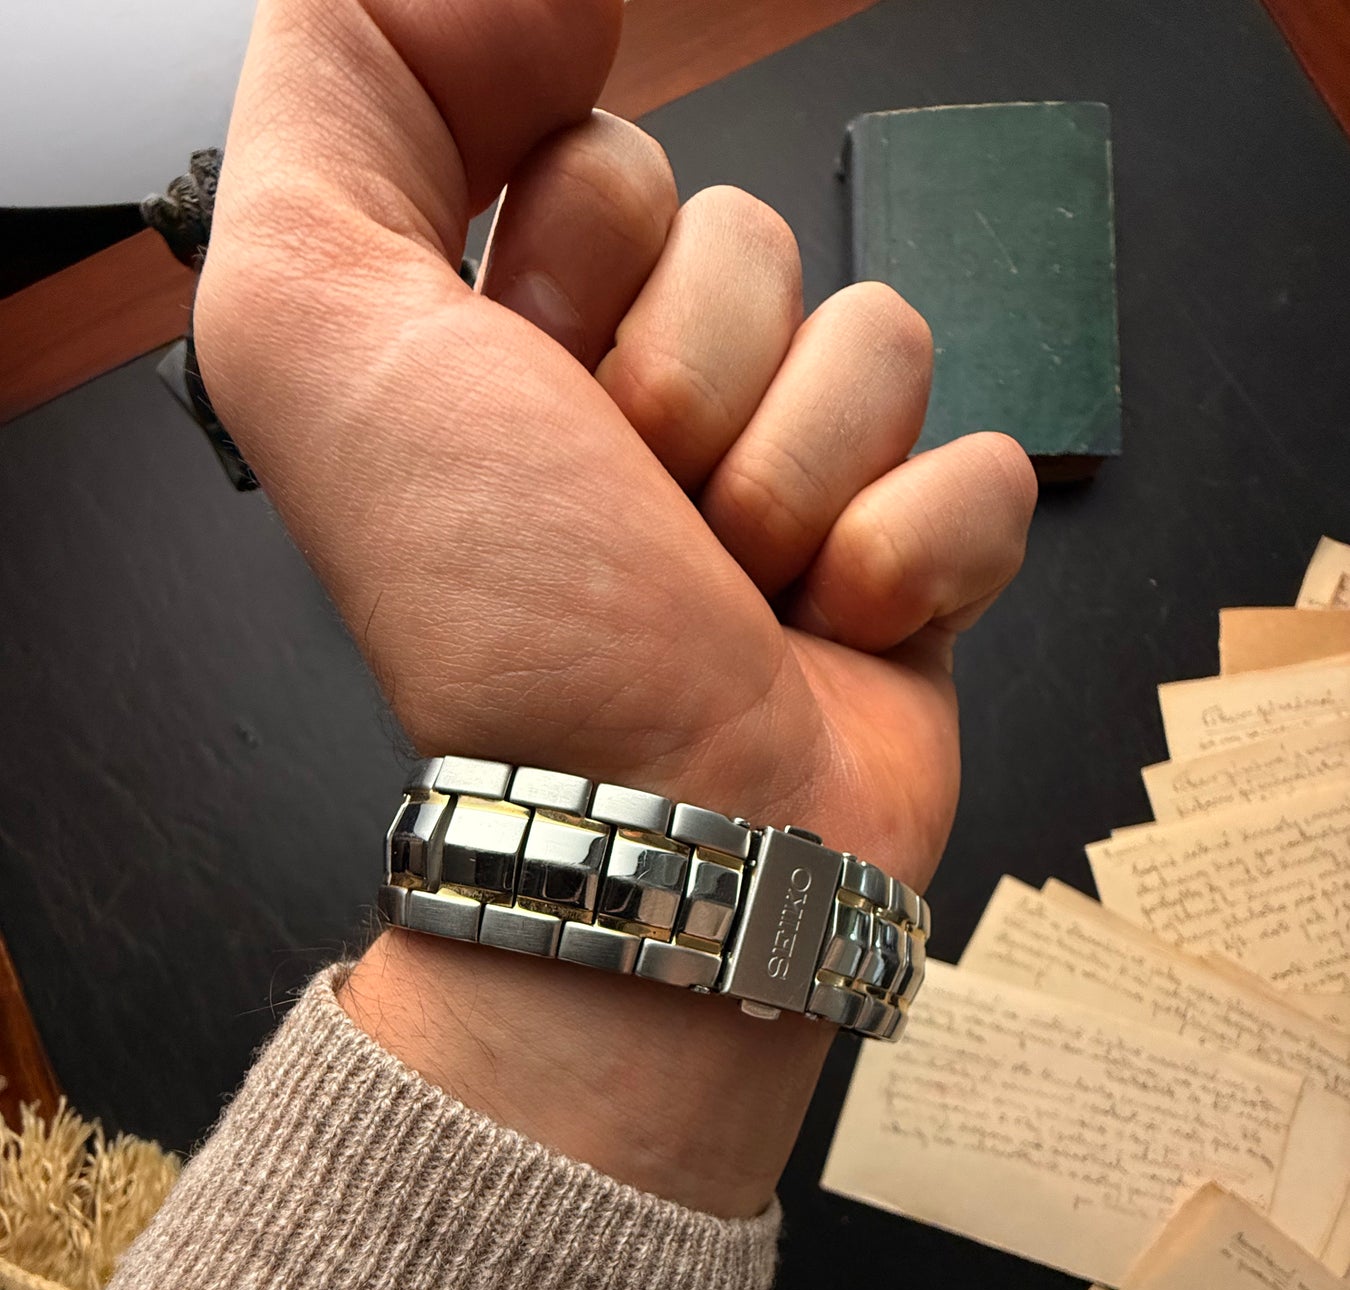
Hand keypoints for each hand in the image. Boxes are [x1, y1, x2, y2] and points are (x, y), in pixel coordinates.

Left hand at [195, 0, 1035, 1215]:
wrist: (655, 844)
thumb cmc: (500, 621)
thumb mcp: (318, 322)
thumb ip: (341, 82)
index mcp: (514, 346)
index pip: (608, 159)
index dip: (585, 251)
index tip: (538, 374)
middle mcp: (649, 406)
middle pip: (751, 242)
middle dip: (692, 380)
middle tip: (635, 507)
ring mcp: (790, 483)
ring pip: (880, 342)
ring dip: (796, 481)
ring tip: (727, 588)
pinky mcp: (910, 560)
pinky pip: (983, 463)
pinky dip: (914, 556)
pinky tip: (834, 627)